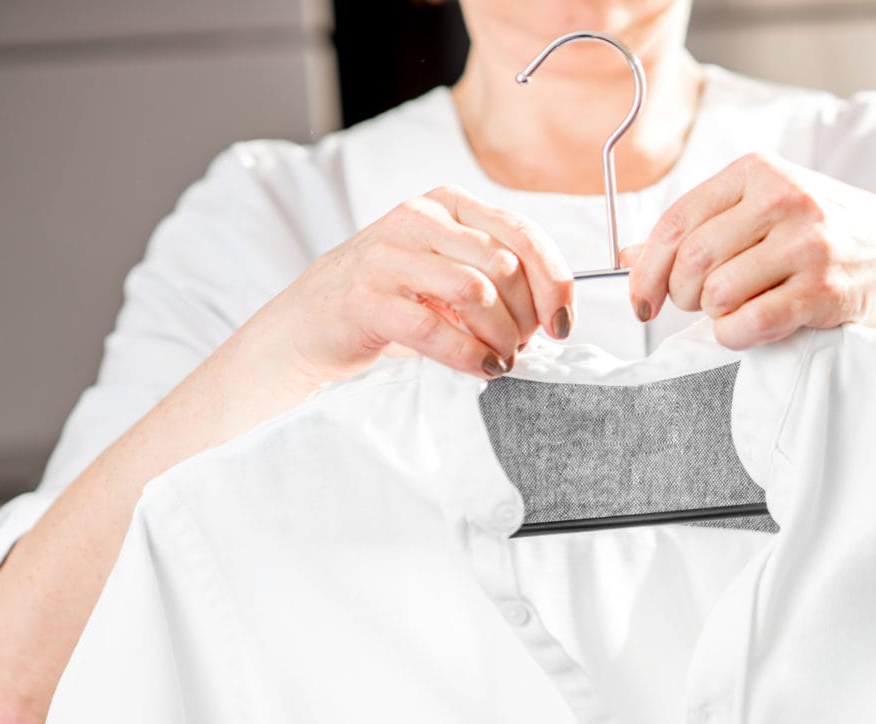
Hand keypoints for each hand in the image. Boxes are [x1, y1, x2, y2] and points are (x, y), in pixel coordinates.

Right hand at [253, 185, 575, 389]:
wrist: (312, 325)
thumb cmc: (391, 301)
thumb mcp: (448, 273)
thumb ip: (496, 274)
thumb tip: (558, 307)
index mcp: (446, 204)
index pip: (523, 233)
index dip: (556, 282)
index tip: (563, 323)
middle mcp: (417, 219)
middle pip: (505, 266)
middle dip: (526, 317)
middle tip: (519, 347)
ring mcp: (387, 256)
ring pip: (476, 293)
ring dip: (500, 337)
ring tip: (500, 359)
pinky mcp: (365, 297)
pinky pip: (436, 327)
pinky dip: (469, 355)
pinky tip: (481, 368)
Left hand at [623, 152, 875, 348]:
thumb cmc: (817, 235)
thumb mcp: (761, 211)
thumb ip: (698, 226)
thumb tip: (626, 255)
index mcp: (758, 172)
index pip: (678, 221)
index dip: (647, 268)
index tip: (641, 300)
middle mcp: (784, 200)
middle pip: (694, 259)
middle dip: (681, 294)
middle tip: (694, 305)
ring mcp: (808, 245)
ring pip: (720, 293)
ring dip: (712, 315)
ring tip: (731, 311)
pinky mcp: (824, 291)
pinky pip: (751, 323)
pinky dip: (734, 336)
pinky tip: (743, 331)